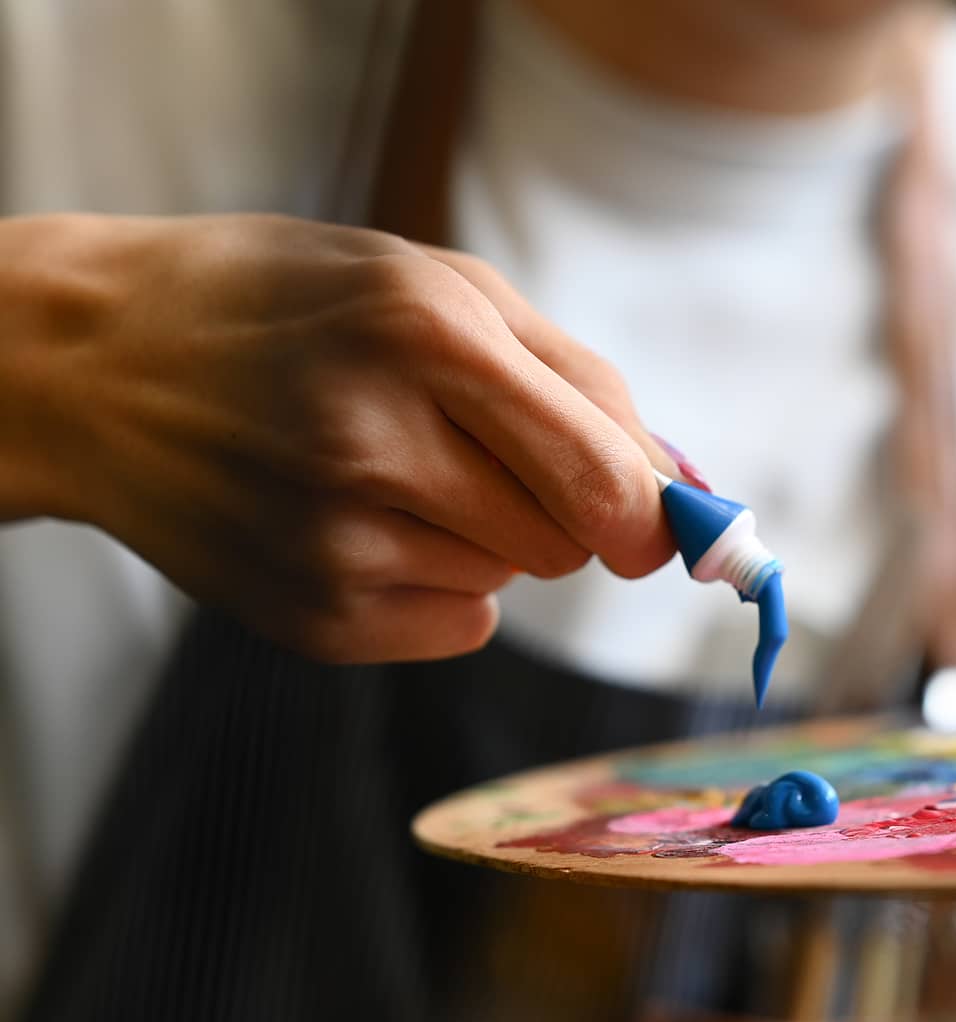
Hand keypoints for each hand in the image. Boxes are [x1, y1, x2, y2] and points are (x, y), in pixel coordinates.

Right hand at [2, 213, 679, 661]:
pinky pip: (456, 626)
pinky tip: (358, 521)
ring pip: (511, 579)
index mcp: (426, 337)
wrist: (100, 362)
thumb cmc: (300, 307)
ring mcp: (331, 540)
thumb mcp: (443, 286)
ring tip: (389, 469)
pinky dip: (438, 583)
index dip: (654, 518)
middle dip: (561, 506)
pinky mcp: (307, 616)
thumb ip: (581, 384)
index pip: (599, 479)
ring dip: (488, 534)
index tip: (662, 528)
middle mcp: (376, 444)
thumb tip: (682, 494)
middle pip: (568, 543)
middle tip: (482, 450)